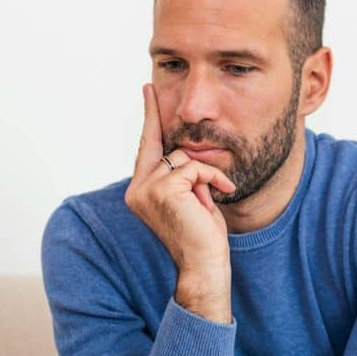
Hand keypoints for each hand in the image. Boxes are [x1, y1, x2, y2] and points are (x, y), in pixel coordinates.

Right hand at [124, 84, 235, 322]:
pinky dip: (212, 178)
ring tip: (208, 199)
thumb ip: (183, 176)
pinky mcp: (163, 189)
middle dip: (160, 119)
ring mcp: (147, 189)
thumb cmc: (203, 236)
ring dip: (204, 175)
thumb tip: (184, 152)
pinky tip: (219, 195)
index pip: (146, 147)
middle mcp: (137, 189)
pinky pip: (195, 167)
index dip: (149, 117)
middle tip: (151, 88)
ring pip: (183, 157)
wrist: (205, 266)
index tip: (148, 90)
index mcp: (140, 191)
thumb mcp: (192, 198)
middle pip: (159, 144)